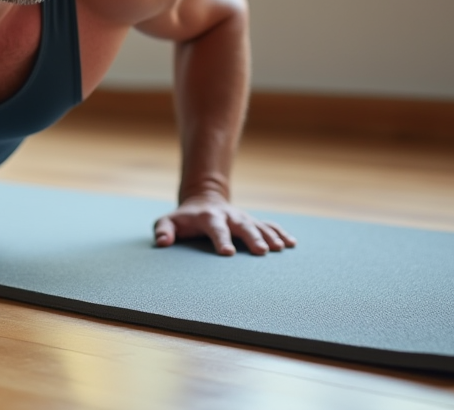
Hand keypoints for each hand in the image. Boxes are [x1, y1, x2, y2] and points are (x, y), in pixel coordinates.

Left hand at [154, 193, 296, 255]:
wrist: (204, 200)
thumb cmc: (184, 219)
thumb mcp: (168, 221)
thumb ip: (163, 230)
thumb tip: (162, 243)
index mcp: (208, 217)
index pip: (215, 228)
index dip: (221, 239)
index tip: (227, 253)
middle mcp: (229, 216)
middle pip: (242, 226)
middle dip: (252, 238)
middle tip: (262, 252)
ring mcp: (243, 218)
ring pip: (259, 226)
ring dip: (270, 236)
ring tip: (281, 248)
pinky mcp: (252, 221)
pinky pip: (269, 226)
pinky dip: (280, 233)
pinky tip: (292, 243)